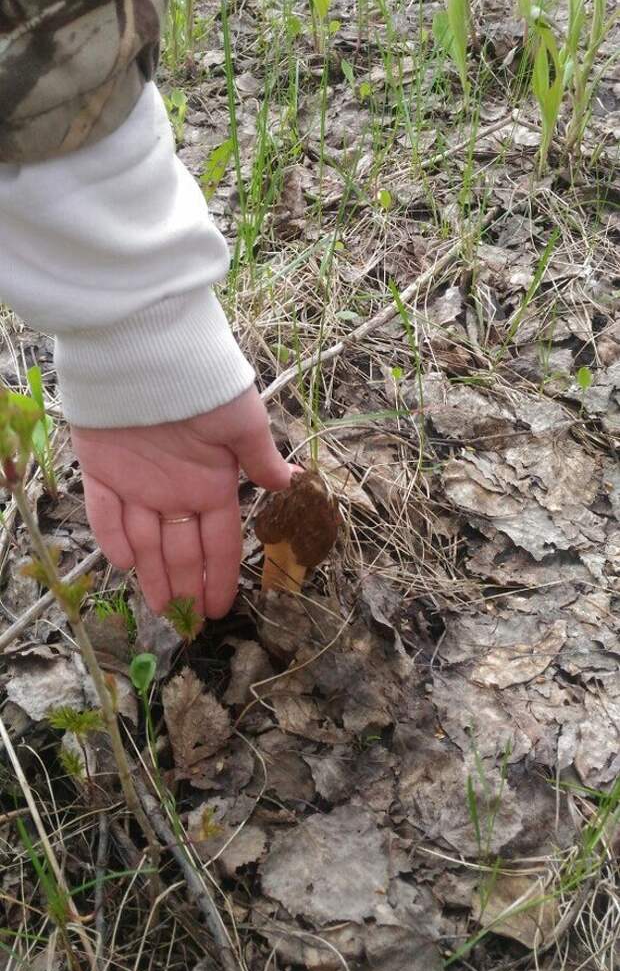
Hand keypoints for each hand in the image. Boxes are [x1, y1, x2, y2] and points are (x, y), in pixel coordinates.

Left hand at [71, 387, 291, 618]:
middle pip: (181, 549)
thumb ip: (260, 459)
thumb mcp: (243, 423)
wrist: (149, 346)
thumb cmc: (204, 383)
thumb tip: (291, 484)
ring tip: (159, 608)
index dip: (222, 575)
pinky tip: (124, 564)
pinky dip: (112, 537)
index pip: (219, 541)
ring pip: (145, 540)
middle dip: (186, 586)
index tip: (222, 609)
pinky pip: (104, 511)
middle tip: (188, 623)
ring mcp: (137, 481)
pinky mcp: (100, 467)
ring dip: (152, 574)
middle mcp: (176, 489)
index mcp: (212, 482)